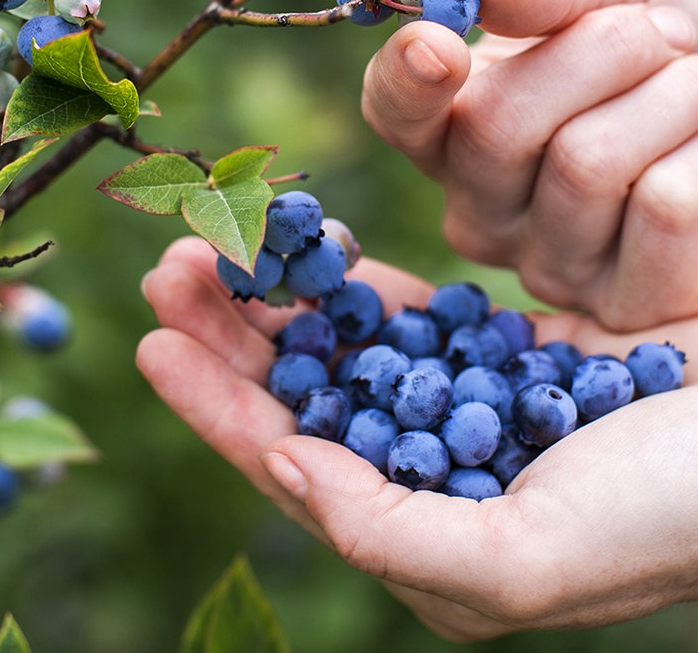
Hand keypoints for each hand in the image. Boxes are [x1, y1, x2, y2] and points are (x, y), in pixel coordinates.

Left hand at [137, 237, 697, 640]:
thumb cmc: (665, 518)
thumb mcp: (523, 559)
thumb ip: (391, 532)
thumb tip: (285, 466)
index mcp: (418, 531)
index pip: (290, 462)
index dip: (216, 406)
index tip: (153, 345)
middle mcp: (425, 469)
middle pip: (302, 394)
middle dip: (230, 336)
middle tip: (170, 270)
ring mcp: (457, 404)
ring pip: (341, 344)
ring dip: (279, 295)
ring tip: (219, 242)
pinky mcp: (494, 351)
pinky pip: (403, 310)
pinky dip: (354, 279)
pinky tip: (314, 246)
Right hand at [362, 0, 697, 329]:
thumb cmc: (676, 40)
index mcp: (455, 127)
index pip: (394, 110)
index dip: (405, 79)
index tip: (440, 42)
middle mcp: (480, 208)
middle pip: (493, 126)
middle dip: (598, 49)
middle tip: (660, 34)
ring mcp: (545, 266)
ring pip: (584, 163)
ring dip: (670, 94)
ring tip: (694, 89)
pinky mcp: (623, 305)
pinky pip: (664, 207)